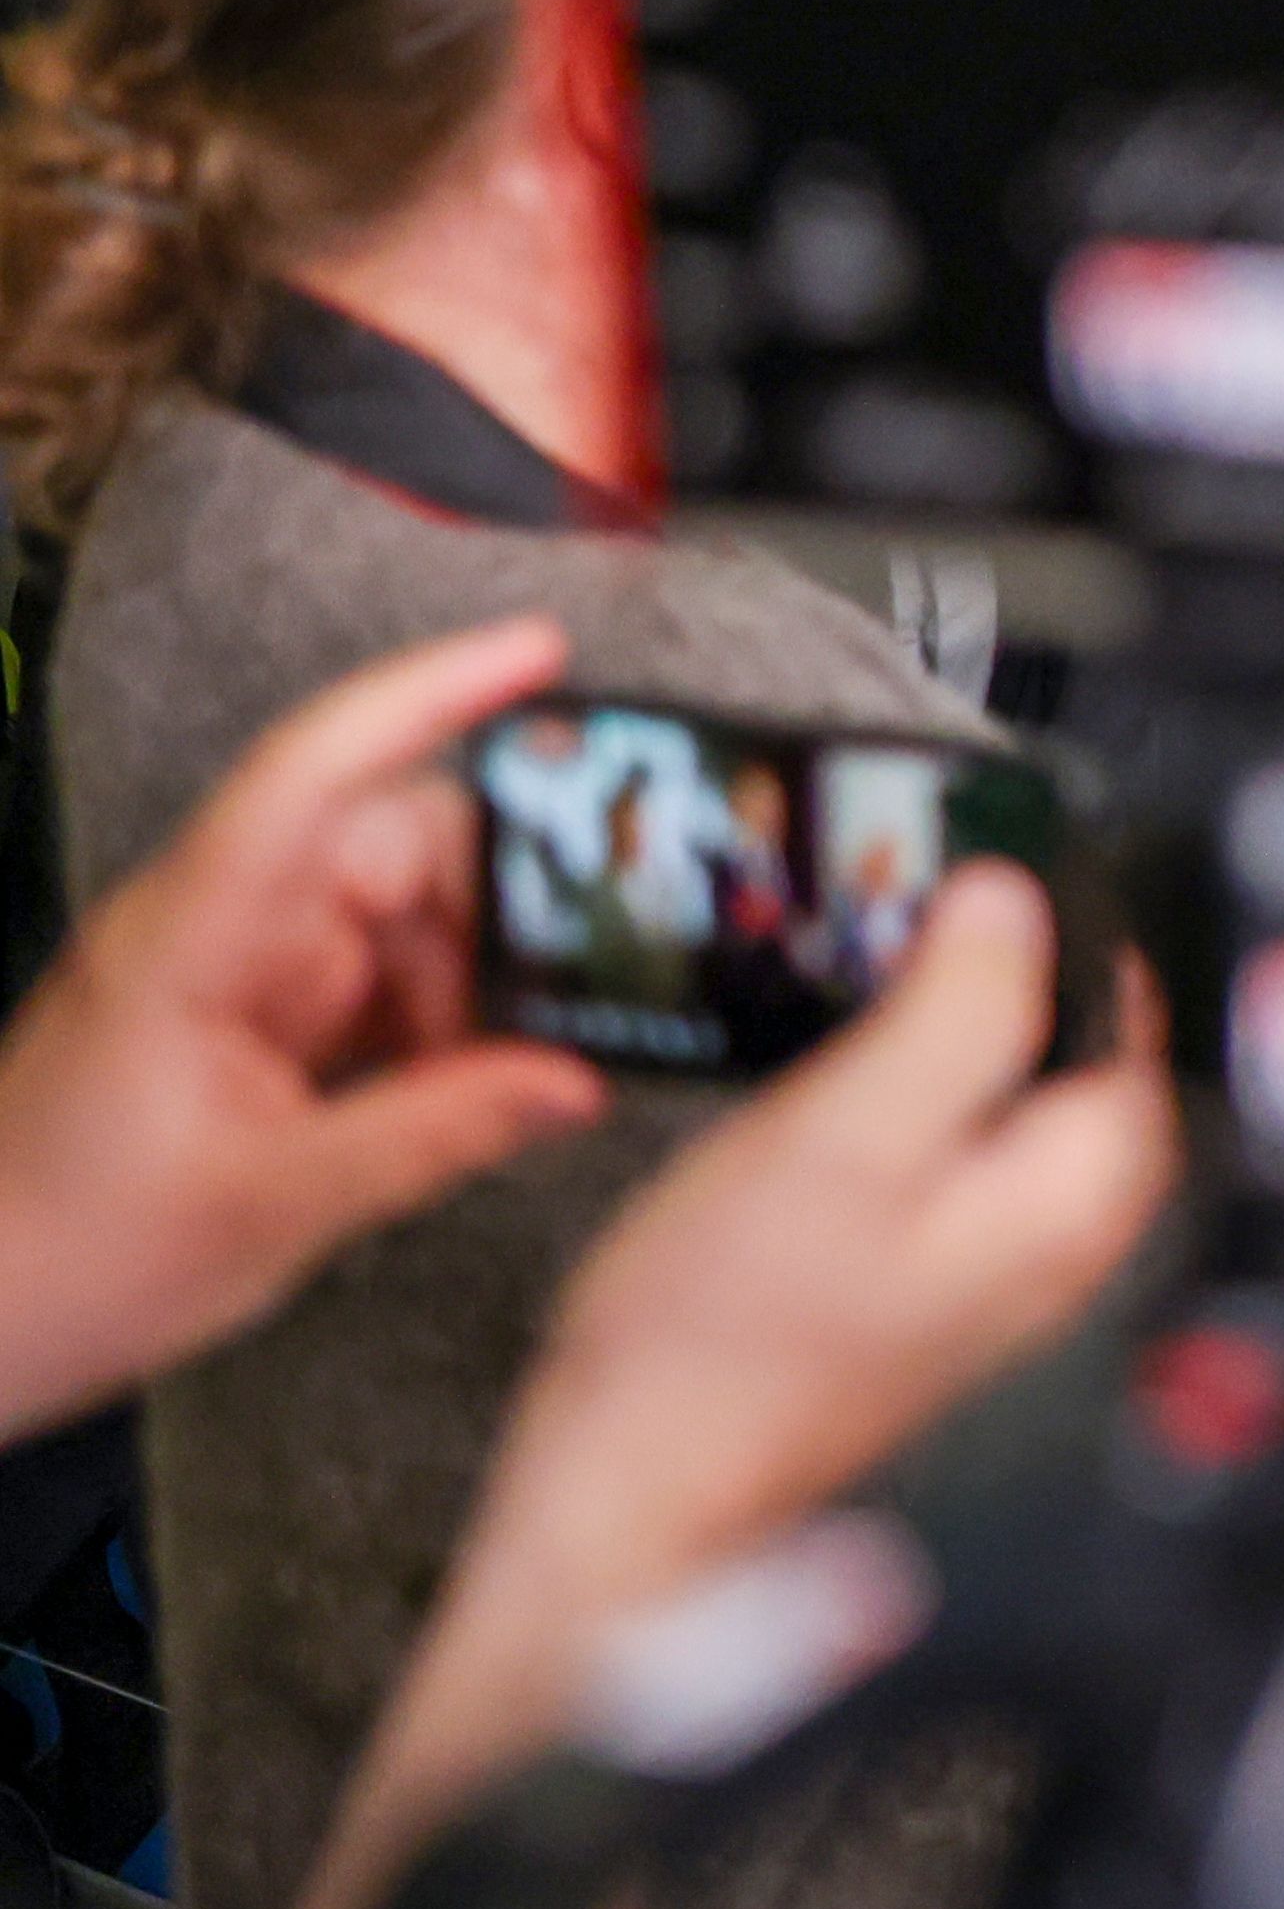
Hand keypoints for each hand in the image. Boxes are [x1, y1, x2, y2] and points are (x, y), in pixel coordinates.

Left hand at [0, 614, 607, 1436]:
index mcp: (195, 937)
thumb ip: (435, 1132)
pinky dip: (444, 1025)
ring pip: (405, 921)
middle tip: (591, 980)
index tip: (539, 652)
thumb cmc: (68, 1256)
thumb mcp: (273, 1204)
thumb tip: (574, 1080)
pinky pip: (381, 986)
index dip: (426, 695)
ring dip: (478, 984)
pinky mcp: (257, 1025)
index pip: (314, 772)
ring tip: (526, 1067)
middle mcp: (221, 928)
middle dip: (500, 905)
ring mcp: (240, 974)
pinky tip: (478, 1084)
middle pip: (394, 847)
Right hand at [274, 859, 1175, 1908]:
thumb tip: (1020, 902)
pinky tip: (834, 1080)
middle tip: (908, 907)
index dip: (1063, 922)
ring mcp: (1001, 1267)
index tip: (982, 864)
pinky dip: (904, 1096)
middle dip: (1004, 970)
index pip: (1133, 1009)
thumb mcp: (845, 1133)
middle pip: (1075, 1050)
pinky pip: (947, 1150)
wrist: (628, 1495)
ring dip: (947, 1027)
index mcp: (1081, 1191)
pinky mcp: (926, 1284)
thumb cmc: (719, 1346)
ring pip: (1007, 1097)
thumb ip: (957, 1011)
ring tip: (862, 977)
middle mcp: (1070, 1237)